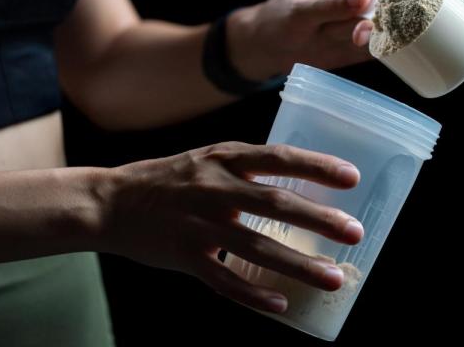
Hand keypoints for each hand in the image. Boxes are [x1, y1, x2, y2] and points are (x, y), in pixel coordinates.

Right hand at [102, 142, 363, 312]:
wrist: (109, 203)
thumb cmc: (168, 180)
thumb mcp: (207, 159)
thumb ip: (246, 169)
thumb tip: (300, 180)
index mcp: (223, 158)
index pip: (278, 158)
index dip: (316, 166)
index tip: (352, 176)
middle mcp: (213, 188)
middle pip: (274, 204)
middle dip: (318, 220)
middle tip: (355, 232)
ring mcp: (198, 224)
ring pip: (256, 248)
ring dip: (298, 265)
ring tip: (334, 277)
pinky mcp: (183, 256)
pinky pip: (223, 281)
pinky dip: (253, 295)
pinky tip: (281, 304)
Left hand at [227, 0, 386, 80]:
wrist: (268, 46)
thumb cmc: (277, 21)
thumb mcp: (299, 13)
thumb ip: (332, 5)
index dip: (379, 9)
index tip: (363, 28)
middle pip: (387, 11)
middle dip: (371, 28)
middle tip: (353, 38)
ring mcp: (366, 16)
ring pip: (384, 32)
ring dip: (363, 42)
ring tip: (331, 37)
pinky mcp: (366, 39)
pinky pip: (381, 47)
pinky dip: (373, 53)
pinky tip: (351, 51)